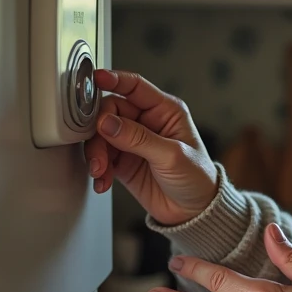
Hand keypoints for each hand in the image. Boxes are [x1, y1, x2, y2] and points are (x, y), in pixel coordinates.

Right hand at [84, 69, 218, 225]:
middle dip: (100, 132)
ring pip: (101, 135)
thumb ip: (138, 138)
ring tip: (100, 172)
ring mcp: (133, 141)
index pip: (135, 87)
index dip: (114, 80)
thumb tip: (106, 122)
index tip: (95, 80)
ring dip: (96, 153)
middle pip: (110, 112)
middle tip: (99, 152)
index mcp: (165, 111)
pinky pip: (101, 157)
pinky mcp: (123, 161)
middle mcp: (147, 122)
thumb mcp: (172, 156)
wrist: (193, 212)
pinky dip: (98, 169)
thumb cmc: (196, 178)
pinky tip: (102, 181)